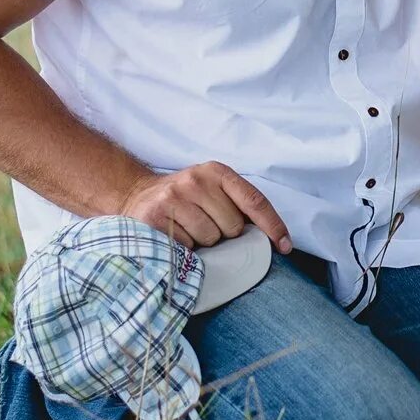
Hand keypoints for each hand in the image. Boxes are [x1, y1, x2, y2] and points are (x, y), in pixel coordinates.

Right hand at [121, 161, 292, 253]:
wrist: (135, 195)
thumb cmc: (183, 199)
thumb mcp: (210, 190)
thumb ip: (235, 204)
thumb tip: (270, 236)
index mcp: (217, 172)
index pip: (254, 200)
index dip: (273, 225)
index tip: (285, 246)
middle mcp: (196, 180)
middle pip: (232, 225)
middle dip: (223, 233)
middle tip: (205, 225)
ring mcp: (174, 197)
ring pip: (210, 238)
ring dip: (202, 242)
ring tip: (188, 229)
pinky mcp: (155, 216)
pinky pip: (186, 246)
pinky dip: (184, 248)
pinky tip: (174, 235)